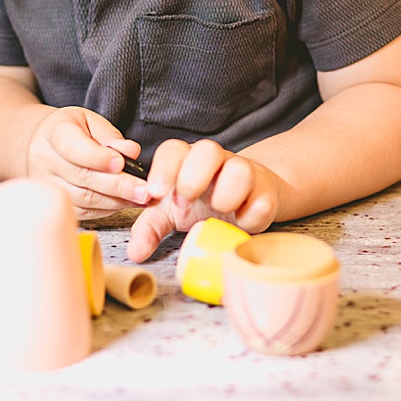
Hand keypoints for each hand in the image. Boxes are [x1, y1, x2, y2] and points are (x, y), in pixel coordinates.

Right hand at [26, 106, 147, 219]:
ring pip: (84, 199)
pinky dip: (107, 208)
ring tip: (140, 197)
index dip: (98, 158)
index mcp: (54, 133)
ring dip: (116, 200)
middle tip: (144, 190)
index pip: (73, 148)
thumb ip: (111, 136)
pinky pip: (84, 211)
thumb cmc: (71, 130)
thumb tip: (131, 152)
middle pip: (82, 177)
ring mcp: (48, 185)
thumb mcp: (91, 121)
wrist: (44, 144)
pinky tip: (124, 202)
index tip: (121, 163)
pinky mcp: (57, 202)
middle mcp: (45, 161)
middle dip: (117, 185)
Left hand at [126, 139, 284, 262]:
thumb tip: (135, 252)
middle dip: (192, 177)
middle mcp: (217, 161)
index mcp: (188, 161)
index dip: (163, 168)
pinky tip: (240, 223)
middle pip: (208, 148)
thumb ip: (150, 227)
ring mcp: (245, 174)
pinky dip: (250, 215)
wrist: (248, 198)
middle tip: (185, 203)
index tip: (156, 193)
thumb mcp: (171, 213)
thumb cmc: (203, 202)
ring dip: (225, 194)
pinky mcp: (266, 194)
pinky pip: (262, 200)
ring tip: (217, 211)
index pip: (174, 149)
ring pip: (240, 168)